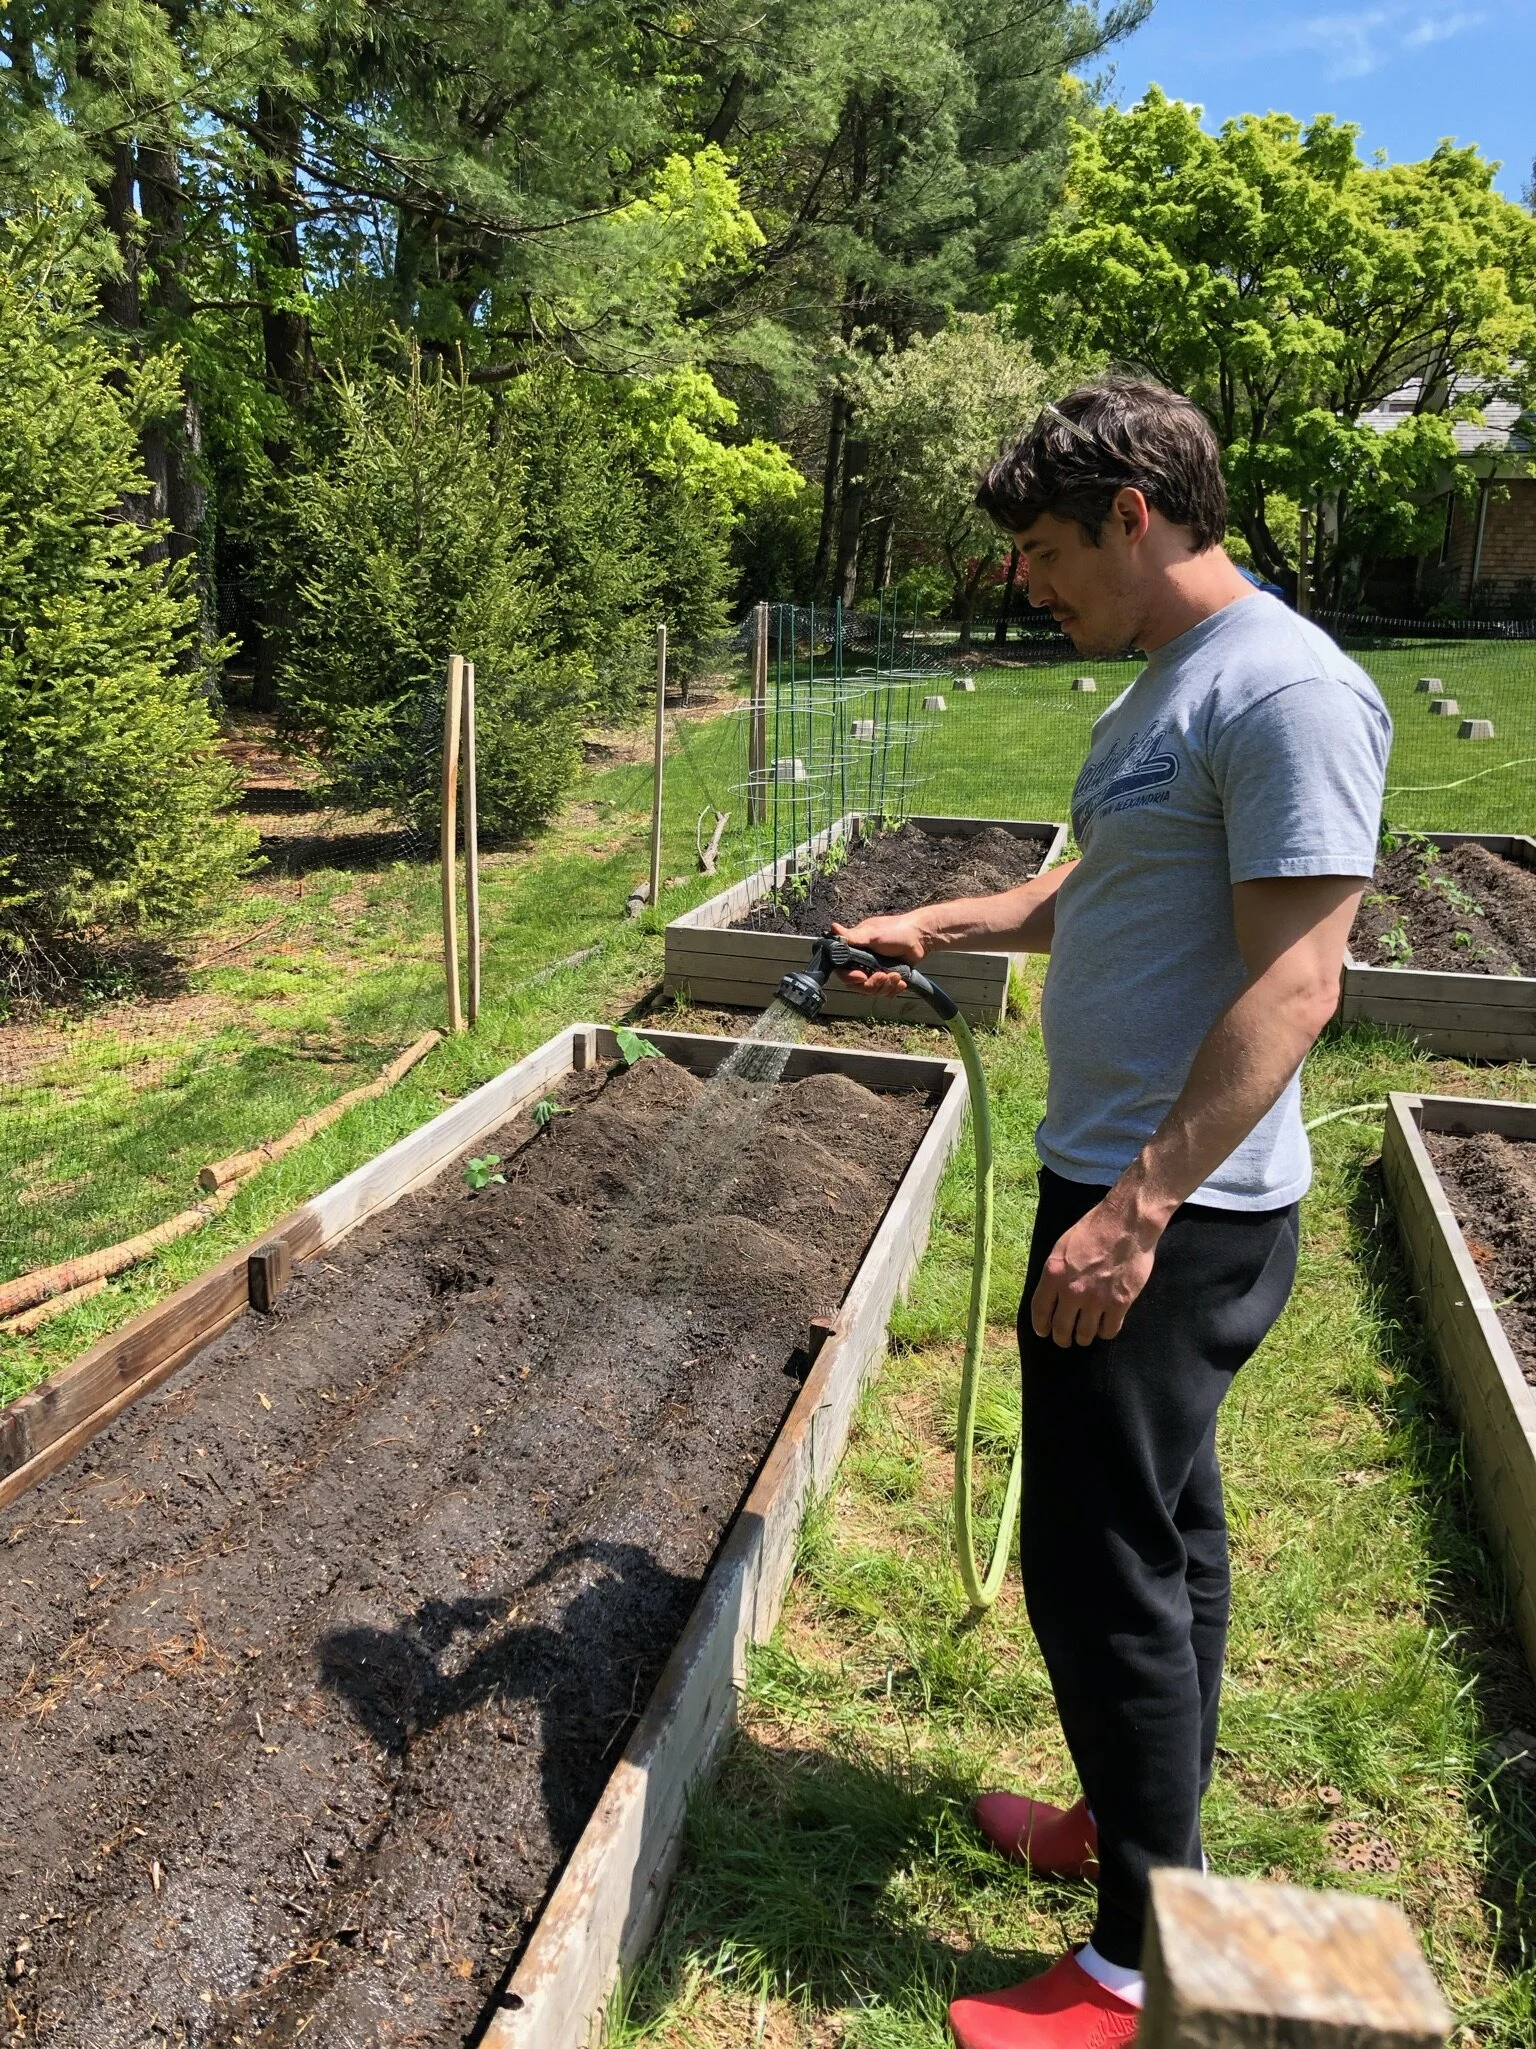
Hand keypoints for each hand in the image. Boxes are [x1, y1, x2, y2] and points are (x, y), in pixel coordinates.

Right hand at [829, 914, 928, 996]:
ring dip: (885, 986)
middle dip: (872, 984)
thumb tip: (833, 928)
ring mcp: (874, 971)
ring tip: (897, 975)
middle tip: (884, 976)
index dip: (850, 977)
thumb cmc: (896, 931)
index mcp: (855, 951)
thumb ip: (853, 937)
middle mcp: (862, 963)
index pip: (843, 971)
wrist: (920, 938)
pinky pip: (885, 992)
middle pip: (857, 986)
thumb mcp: (873, 934)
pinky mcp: (886, 978)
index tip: (862, 976)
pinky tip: (901, 981)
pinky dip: (893, 989)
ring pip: (872, 991)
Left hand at [1029, 1191, 1164, 1346]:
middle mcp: (1072, 1291)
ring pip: (1085, 1334)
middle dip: (1062, 1338)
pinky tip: (1104, 1327)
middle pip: (1061, 1328)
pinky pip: (1109, 1330)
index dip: (1040, 1326)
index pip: (1040, 1311)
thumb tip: (1052, 1291)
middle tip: (1065, 1340)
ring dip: (1083, 1338)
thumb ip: (1055, 1272)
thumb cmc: (1094, 1228)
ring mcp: (1096, 1299)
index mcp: (1054, 1274)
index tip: (1043, 1332)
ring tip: (1085, 1336)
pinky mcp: (1120, 1303)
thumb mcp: (1062, 1246)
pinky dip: (1105, 1332)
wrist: (1126, 1224)